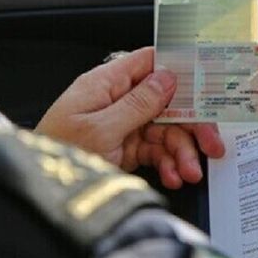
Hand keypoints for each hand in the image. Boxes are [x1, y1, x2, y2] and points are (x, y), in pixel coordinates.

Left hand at [35, 47, 224, 188]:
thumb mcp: (101, 129)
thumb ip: (138, 103)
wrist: (45, 195)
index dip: (179, 69)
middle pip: (167, 104)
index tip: (207, 82)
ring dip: (182, 152)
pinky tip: (172, 176)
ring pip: (166, 132)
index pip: (148, 63)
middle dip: (192, 126)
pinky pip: (156, 151)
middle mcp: (116, 102)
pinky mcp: (125, 149)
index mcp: (105, 84)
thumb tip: (167, 78)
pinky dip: (168, 165)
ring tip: (189, 172)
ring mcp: (122, 126)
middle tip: (212, 144)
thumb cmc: (59, 154)